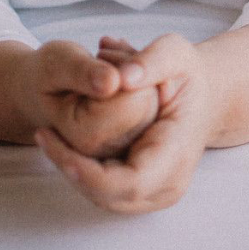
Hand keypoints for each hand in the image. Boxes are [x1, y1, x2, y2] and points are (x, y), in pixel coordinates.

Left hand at [35, 33, 213, 214]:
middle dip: (71, 168)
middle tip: (43, 135)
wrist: (205, 95)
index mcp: (177, 151)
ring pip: (103, 196)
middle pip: (109, 195)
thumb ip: (150, 61)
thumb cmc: (188, 74)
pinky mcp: (142, 189)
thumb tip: (122, 78)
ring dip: (72, 168)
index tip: (54, 139)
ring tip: (49, 136)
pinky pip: (105, 189)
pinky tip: (64, 140)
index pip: (130, 182)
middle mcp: (168, 182)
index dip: (87, 171)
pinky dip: (82, 167)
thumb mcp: (175, 53)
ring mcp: (156, 191)